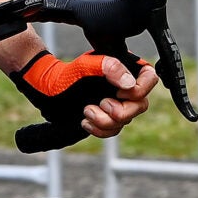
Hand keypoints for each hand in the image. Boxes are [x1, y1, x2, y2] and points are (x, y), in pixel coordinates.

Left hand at [14, 51, 158, 139]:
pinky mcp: (105, 119)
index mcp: (123, 70)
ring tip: (87, 111)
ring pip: (125, 121)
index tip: (119, 92)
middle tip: (101, 104)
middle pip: (140, 105)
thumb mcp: (85, 66)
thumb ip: (109, 67)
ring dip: (105, 121)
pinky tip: (85, 122)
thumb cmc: (65, 75)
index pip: (149, 78)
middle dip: (120, 110)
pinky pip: (113, 131)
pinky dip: (99, 130)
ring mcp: (115, 104)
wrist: (47, 91)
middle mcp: (123, 88)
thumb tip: (130, 83)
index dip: (140, 89)